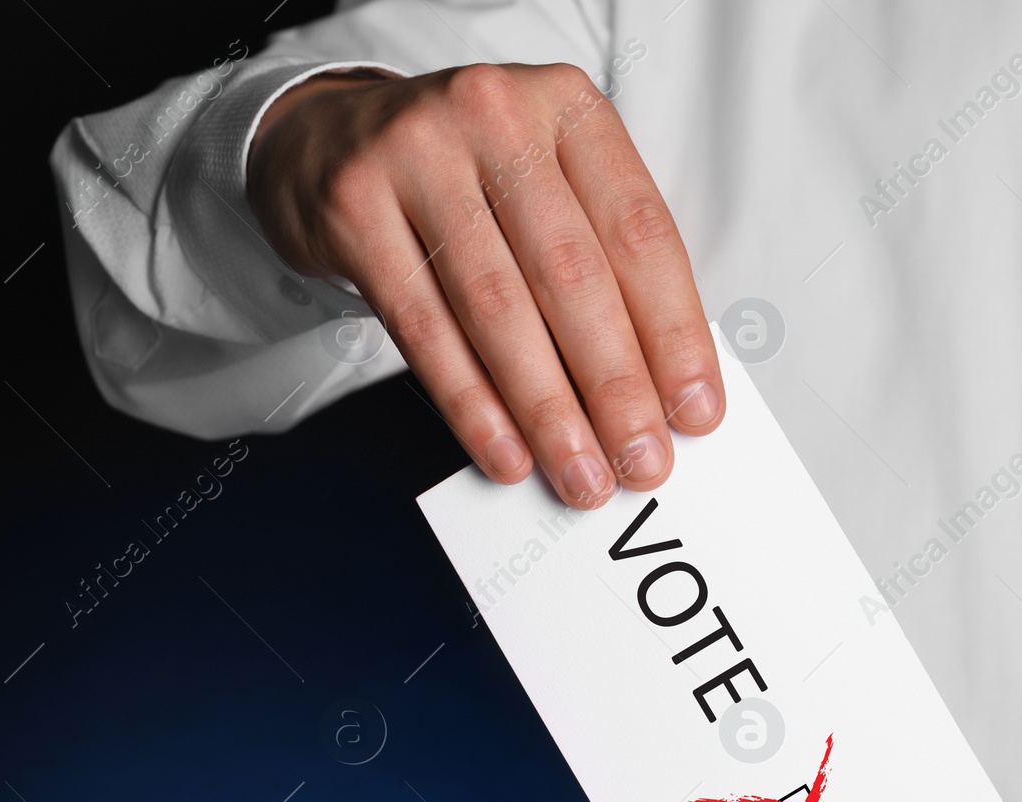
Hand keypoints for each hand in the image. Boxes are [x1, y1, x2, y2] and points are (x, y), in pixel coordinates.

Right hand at [247, 63, 723, 508]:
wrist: (325, 137)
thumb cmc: (461, 173)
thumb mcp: (544, 179)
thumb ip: (602, 257)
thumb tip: (661, 383)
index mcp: (566, 106)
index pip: (639, 231)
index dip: (674, 331)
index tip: (696, 410)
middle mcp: (494, 116)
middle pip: (571, 274)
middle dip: (616, 386)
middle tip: (643, 461)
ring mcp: (417, 157)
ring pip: (497, 309)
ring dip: (547, 411)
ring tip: (582, 475)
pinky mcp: (355, 208)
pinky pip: (424, 329)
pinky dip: (471, 404)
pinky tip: (506, 453)